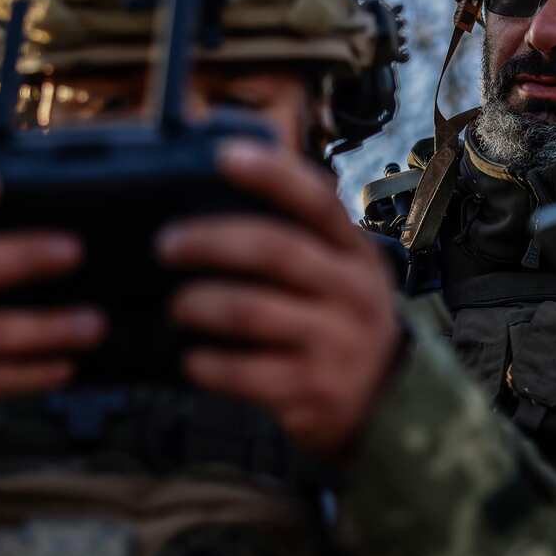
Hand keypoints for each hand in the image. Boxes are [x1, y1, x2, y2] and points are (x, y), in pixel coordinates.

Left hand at [158, 140, 400, 455]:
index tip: (225, 156)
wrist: (387, 400)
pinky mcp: (313, 390)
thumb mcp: (342, 272)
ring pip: (252, 311)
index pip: (318, 201)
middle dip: (211, 242)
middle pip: (274, 250)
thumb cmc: (342, 320)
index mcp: (355, 252)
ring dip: (201, 304)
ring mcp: (335, 343)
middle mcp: (352, 292)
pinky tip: (192, 360)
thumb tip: (219, 193)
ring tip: (177, 305)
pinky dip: (209, 365)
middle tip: (167, 244)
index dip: (273, 175)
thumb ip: (300, 238)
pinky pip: (246, 374)